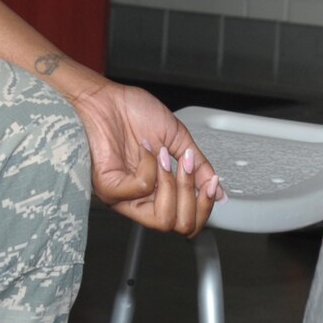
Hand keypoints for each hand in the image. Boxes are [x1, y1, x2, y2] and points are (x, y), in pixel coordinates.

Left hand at [69, 80, 221, 236]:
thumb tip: (218, 192)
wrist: (103, 97)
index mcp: (157, 190)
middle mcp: (141, 198)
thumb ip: (199, 167)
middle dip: (192, 197)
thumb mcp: (176, 138)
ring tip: (165, 156)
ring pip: (162, 219)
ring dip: (173, 184)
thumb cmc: (131, 112)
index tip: (213, 183)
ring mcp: (124, 196)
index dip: (205, 207)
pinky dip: (150, 167)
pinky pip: (141, 189)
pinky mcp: (109, 186)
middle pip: (179, 225)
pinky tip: (145, 149)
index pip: (187, 220)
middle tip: (188, 167)